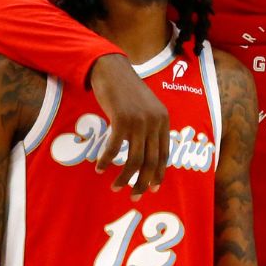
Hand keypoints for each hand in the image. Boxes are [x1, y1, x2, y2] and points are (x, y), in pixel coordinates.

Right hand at [89, 54, 169, 199]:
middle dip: (143, 182)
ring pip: (134, 160)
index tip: (152, 189)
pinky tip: (100, 168)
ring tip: (116, 186)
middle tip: (134, 196)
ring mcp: (139, 121)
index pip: (165, 155)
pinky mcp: (122, 119)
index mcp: (163, 120)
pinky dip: (106, 161)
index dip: (159, 174)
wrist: (112, 69)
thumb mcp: (146, 108)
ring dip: (125, 177)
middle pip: (151, 162)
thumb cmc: (126, 90)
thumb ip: (150, 127)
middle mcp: (155, 122)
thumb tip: (148, 154)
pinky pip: (114, 149)